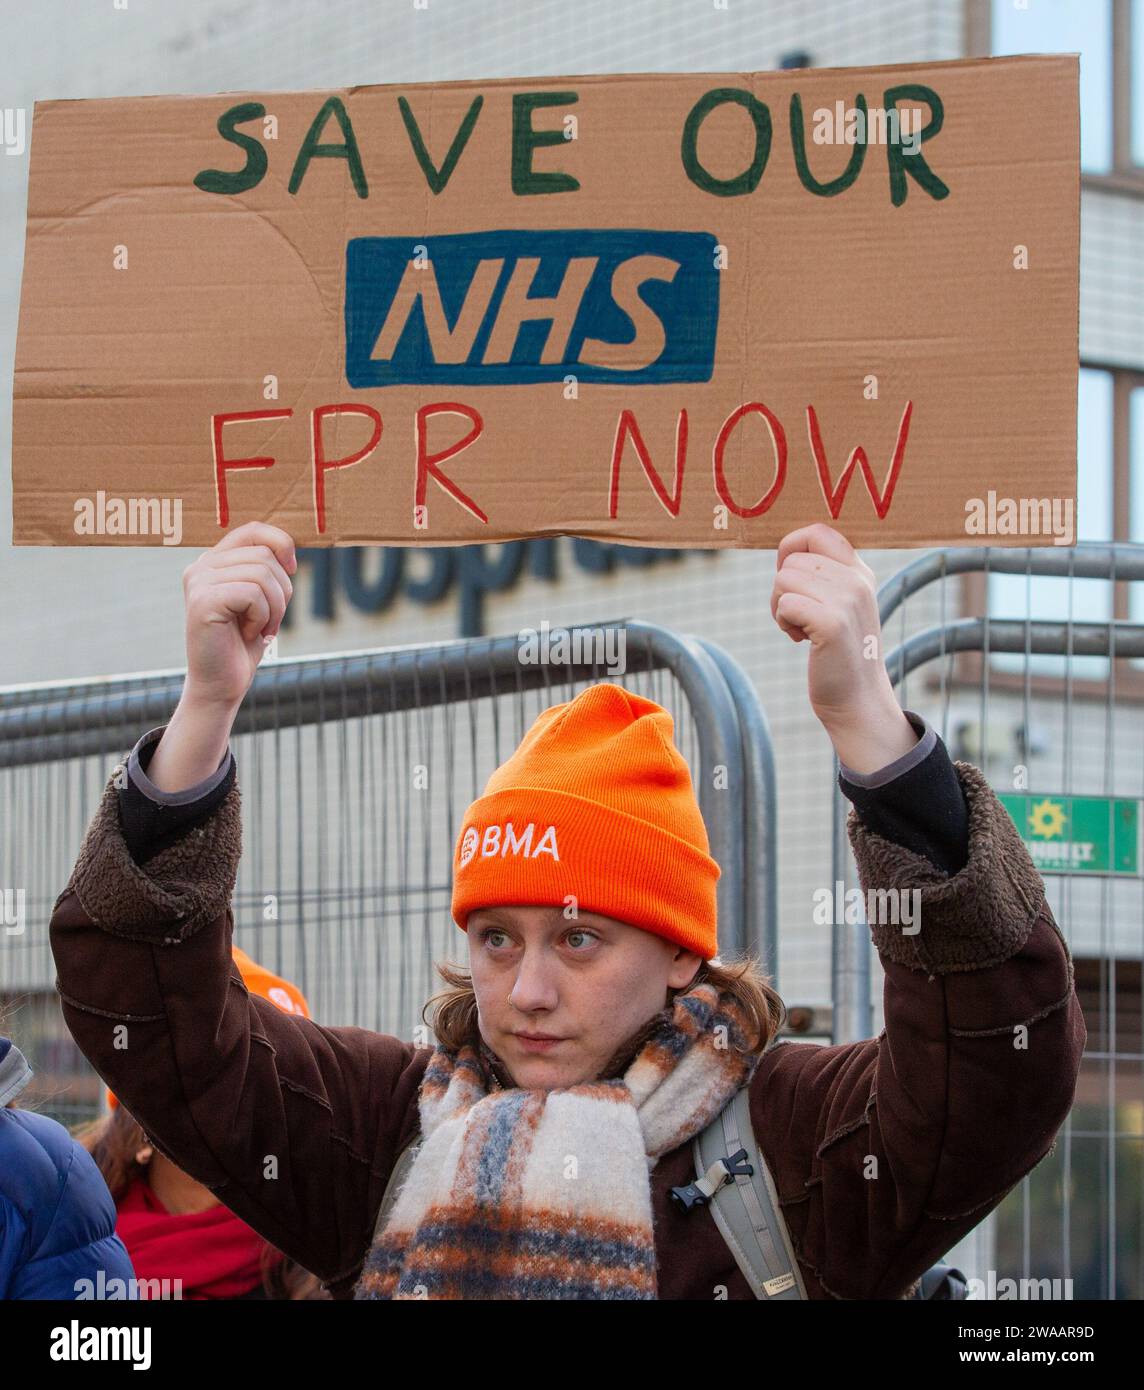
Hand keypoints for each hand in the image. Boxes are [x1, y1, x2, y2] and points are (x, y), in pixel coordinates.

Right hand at [182, 522, 296, 711]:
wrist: (221, 684)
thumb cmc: (243, 644)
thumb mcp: (261, 600)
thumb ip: (266, 569)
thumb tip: (289, 548)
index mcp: (213, 562)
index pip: (253, 530)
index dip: (281, 543)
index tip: (292, 569)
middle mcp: (200, 567)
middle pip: (264, 555)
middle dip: (281, 591)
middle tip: (270, 621)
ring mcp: (198, 582)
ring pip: (262, 574)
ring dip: (274, 608)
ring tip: (258, 628)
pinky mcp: (202, 601)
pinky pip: (253, 594)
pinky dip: (262, 617)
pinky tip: (247, 633)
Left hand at [770, 523, 916, 772]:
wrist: (857, 700)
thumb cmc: (839, 653)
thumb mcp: (840, 605)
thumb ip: (823, 576)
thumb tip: (785, 552)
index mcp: (860, 572)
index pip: (817, 531)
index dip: (791, 549)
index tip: (792, 581)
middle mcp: (857, 580)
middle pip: (791, 560)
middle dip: (783, 588)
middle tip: (799, 617)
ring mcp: (847, 600)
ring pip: (783, 580)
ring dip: (781, 607)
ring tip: (803, 629)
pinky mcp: (832, 623)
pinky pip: (785, 603)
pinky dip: (784, 622)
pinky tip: (802, 640)